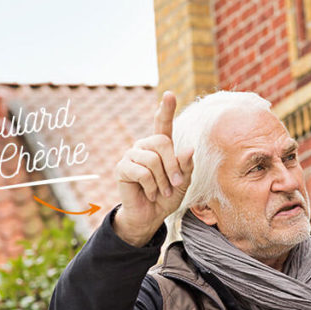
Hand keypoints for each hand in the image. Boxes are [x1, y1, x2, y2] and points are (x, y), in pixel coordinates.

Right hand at [113, 91, 194, 245]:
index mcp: (161, 147)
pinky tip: (150, 194)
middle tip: (176, 184)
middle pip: (162, 142)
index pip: (162, 124)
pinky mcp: (122, 168)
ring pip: (153, 160)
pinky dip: (151, 187)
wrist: (151, 215)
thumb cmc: (168, 196)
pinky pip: (142, 172)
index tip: (170, 94)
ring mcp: (132, 155)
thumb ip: (186, 165)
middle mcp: (145, 146)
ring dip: (163, 181)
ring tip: (162, 191)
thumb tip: (188, 149)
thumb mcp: (184, 181)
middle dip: (173, 166)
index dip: (166, 109)